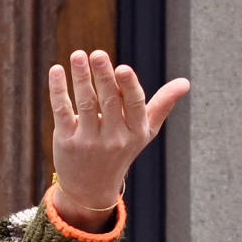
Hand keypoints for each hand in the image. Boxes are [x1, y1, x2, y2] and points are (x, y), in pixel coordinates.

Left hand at [48, 49, 189, 231]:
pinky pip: (62, 111)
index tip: (122, 68)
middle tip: (97, 54)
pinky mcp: (66, 141)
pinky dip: (58, 90)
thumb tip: (185, 83)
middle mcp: (113, 138)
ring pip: (85, 104)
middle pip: (108, 102)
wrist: (90, 187)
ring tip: (78, 55)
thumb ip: (161, 106)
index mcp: (135, 132)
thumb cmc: (120, 151)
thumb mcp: (144, 132)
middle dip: (103, 76)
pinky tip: (56, 70)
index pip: (134, 106)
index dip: (128, 87)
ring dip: (80, 78)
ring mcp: (88, 141)